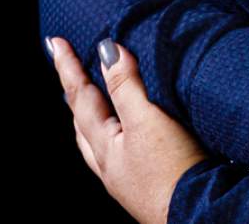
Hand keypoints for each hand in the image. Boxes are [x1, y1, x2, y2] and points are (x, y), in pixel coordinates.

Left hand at [49, 35, 207, 223]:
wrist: (194, 214)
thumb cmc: (171, 170)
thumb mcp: (147, 121)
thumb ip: (126, 86)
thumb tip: (108, 51)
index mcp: (104, 144)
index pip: (80, 98)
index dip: (68, 67)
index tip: (55, 42)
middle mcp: (108, 163)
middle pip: (81, 122)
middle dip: (74, 93)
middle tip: (67, 69)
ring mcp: (124, 176)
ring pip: (95, 141)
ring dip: (90, 115)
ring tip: (90, 100)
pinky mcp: (143, 183)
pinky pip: (115, 150)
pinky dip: (112, 131)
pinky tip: (126, 135)